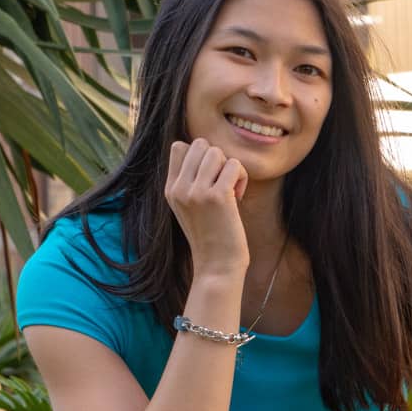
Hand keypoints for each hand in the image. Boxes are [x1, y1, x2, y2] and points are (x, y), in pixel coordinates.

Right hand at [165, 139, 248, 277]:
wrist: (217, 266)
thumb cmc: (211, 236)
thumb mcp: (189, 207)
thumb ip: (189, 180)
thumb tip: (206, 149)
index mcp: (170, 189)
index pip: (179, 146)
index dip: (199, 156)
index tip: (207, 179)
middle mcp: (179, 188)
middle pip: (200, 144)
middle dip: (216, 160)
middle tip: (221, 184)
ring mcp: (197, 192)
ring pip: (217, 152)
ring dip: (230, 168)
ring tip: (230, 191)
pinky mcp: (218, 197)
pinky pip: (234, 165)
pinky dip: (242, 178)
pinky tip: (238, 198)